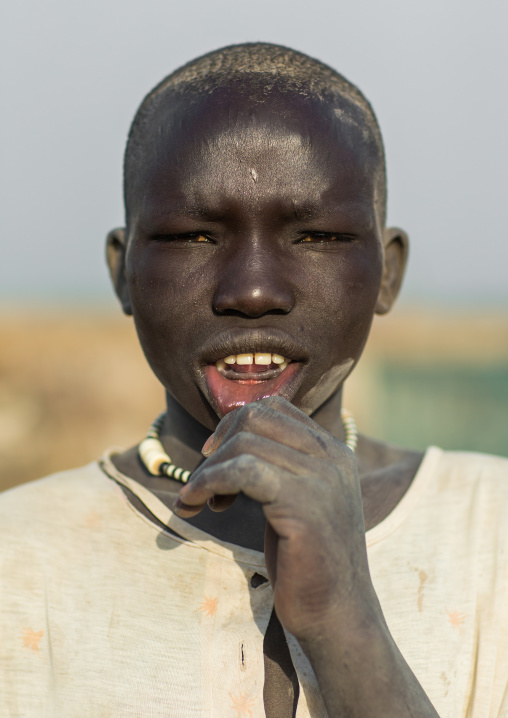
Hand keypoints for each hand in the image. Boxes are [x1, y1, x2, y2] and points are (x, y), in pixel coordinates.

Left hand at [174, 396, 376, 640]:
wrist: (337, 615)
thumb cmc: (306, 561)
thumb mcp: (295, 499)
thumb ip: (276, 465)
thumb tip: (225, 440)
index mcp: (333, 451)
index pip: (274, 407)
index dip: (233, 426)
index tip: (213, 459)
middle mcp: (332, 456)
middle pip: (255, 417)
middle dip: (216, 446)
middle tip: (201, 484)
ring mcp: (321, 478)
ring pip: (244, 443)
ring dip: (206, 471)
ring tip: (196, 502)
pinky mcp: (304, 505)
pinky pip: (243, 471)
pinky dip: (209, 481)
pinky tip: (194, 504)